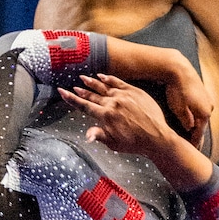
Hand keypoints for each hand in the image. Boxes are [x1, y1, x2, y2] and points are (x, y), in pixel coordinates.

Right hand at [58, 74, 179, 156]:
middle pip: (92, 95)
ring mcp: (123, 95)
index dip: (72, 99)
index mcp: (105, 116)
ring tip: (83, 78)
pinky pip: (118, 82)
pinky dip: (109, 78)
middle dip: (81, 91)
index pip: (84, 106)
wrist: (156, 136)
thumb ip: (99, 135)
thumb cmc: (135, 143)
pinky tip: (102, 76)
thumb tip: (86, 135)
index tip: (62, 92)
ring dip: (92, 82)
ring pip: (104, 86)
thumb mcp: (113, 143)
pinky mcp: (134, 91)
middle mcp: (112, 103)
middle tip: (73, 87)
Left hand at [164, 59, 212, 148]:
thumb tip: (190, 128)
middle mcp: (209, 106)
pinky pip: (198, 107)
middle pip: (201, 125)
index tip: (190, 152)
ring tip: (189, 133)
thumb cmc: (176, 90)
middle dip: (196, 135)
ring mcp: (206, 98)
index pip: (199, 133)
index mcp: (205, 112)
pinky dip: (194, 114)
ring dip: (195, 124)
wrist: (178, 69)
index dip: (194, 143)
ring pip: (200, 116)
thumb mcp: (178, 109)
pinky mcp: (202, 92)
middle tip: (190, 146)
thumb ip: (186, 121)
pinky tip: (189, 117)